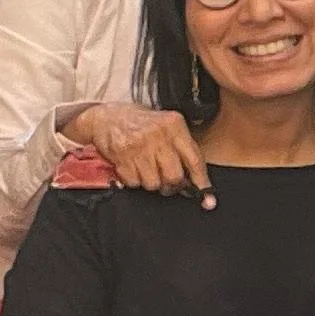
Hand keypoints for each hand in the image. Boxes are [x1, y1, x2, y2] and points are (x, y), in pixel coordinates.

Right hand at [66, 102, 214, 203]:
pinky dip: (134, 181)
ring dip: (151, 182)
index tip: (208, 199)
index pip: (194, 159)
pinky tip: (132, 167)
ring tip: (146, 169)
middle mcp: (158, 135)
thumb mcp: (166, 126)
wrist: (106, 116)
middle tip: (167, 182)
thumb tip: (195, 182)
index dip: (201, 182)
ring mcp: (139, 146)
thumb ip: (182, 149)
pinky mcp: (121, 156)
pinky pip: (134, 183)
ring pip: (154, 183)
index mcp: (174, 125)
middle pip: (174, 177)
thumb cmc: (141, 123)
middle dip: (171, 185)